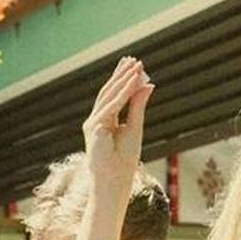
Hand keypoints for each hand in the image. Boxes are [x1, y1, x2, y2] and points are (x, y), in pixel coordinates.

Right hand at [81, 55, 154, 187]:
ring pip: (109, 96)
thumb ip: (138, 105)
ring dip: (123, 80)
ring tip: (135, 66)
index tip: (134, 64)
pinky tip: (133, 82)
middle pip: (109, 92)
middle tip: (133, 60)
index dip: (123, 79)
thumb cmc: (123, 160)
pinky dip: (123, 93)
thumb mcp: (135, 127)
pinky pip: (111, 106)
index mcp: (105, 121)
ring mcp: (93, 124)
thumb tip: (148, 85)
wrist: (114, 180)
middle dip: (121, 75)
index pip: (114, 95)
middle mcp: (96, 120)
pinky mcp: (94, 128)